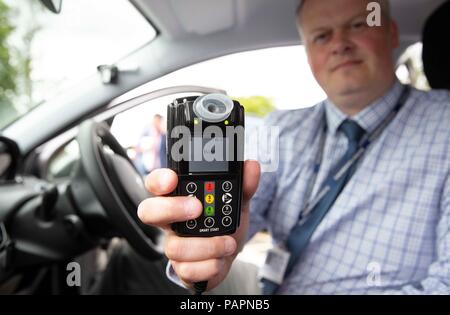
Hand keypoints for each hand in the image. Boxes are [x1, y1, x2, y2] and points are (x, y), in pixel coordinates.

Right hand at [137, 160, 259, 290]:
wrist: (231, 251)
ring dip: (208, 246)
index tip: (172, 178)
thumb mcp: (237, 201)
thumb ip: (244, 185)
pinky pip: (188, 270)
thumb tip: (251, 166)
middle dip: (171, 209)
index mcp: (179, 199)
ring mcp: (174, 245)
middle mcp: (170, 221)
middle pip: (148, 212)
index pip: (156, 184)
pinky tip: (221, 258)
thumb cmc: (225, 222)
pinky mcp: (182, 268)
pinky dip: (211, 265)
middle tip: (197, 208)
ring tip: (228, 242)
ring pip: (175, 247)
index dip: (158, 180)